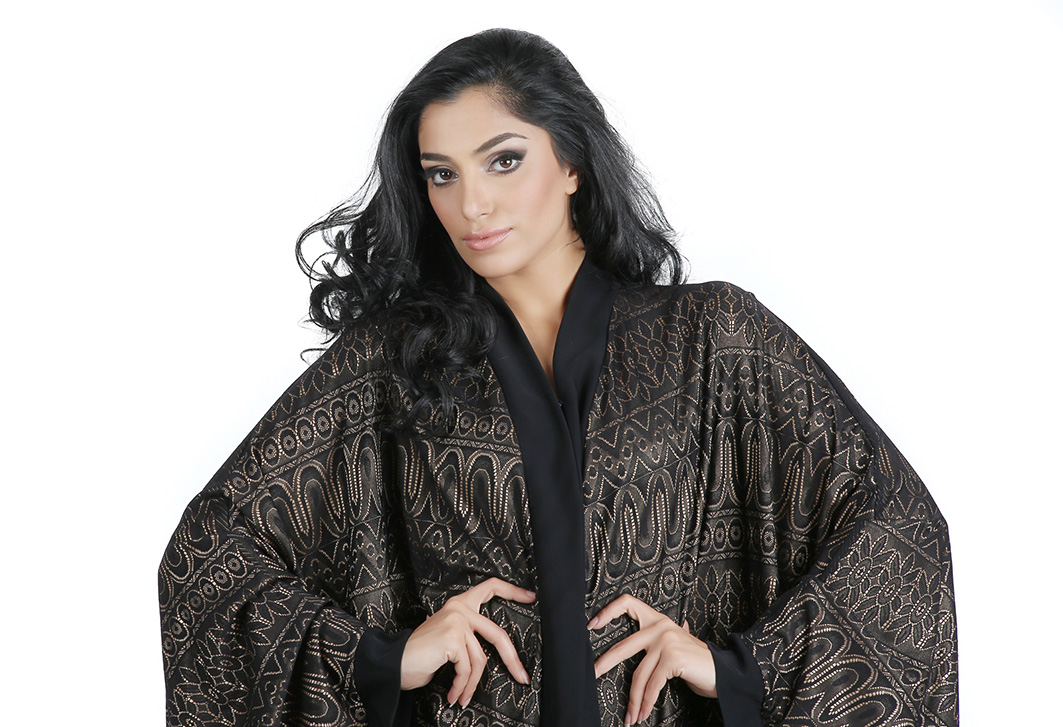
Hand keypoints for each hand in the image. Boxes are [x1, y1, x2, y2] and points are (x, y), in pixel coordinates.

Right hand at [400, 577, 534, 706]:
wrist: (393, 663)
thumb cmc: (420, 655)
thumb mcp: (448, 639)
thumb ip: (468, 636)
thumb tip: (496, 652)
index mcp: (459, 604)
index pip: (489, 587)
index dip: (512, 591)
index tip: (531, 597)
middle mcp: (459, 608)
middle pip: (498, 634)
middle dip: (512, 659)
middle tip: (522, 677)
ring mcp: (456, 621)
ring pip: (480, 659)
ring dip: (471, 684)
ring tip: (463, 696)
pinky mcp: (452, 638)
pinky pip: (467, 668)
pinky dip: (462, 685)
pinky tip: (454, 694)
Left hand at [588, 594, 716, 725]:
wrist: (724, 672)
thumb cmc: (697, 661)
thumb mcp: (675, 643)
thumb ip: (656, 641)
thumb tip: (628, 654)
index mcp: (657, 619)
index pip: (628, 603)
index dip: (608, 611)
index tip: (592, 624)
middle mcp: (660, 626)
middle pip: (623, 647)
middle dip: (604, 664)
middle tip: (592, 675)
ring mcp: (666, 641)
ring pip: (638, 675)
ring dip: (633, 699)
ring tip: (630, 715)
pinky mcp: (672, 658)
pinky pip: (652, 685)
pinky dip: (646, 702)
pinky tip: (643, 712)